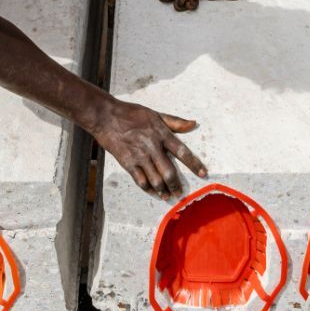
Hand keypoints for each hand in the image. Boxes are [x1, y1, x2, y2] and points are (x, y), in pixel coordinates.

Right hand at [88, 98, 205, 197]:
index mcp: (161, 134)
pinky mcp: (127, 163)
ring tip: (168, 196)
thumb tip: (194, 124)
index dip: (194, 164)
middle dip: (176, 185)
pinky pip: (141, 181)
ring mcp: (139, 156)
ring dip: (164, 190)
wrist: (106, 117)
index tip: (203, 174)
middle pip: (169, 172)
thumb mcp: (155, 114)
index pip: (182, 151)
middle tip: (180, 193)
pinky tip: (153, 192)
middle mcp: (152, 146)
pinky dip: (148, 189)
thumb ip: (175, 122)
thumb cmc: (131, 113)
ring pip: (156, 180)